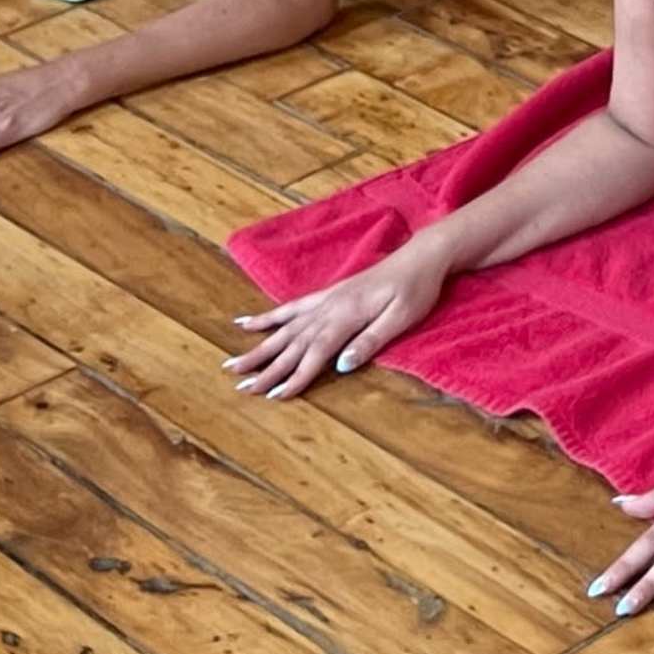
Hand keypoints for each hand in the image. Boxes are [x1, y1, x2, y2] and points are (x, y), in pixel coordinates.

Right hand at [230, 233, 457, 397]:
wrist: (421, 257)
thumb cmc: (416, 290)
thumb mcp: (402, 317)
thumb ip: (370, 340)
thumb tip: (340, 367)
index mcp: (348, 316)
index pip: (316, 353)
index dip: (294, 376)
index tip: (272, 395)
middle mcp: (330, 307)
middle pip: (293, 343)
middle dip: (265, 366)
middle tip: (239, 385)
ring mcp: (325, 300)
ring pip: (285, 327)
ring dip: (258, 346)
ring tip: (232, 363)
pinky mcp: (327, 294)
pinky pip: (291, 307)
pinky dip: (268, 316)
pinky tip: (246, 322)